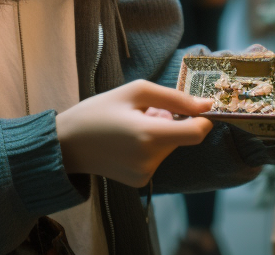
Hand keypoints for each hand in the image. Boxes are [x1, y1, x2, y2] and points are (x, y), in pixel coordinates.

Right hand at [56, 80, 213, 187]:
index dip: (204, 119)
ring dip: (161, 132)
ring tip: (133, 123)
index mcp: (149, 135)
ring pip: (169, 147)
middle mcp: (150, 160)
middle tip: (146, 110)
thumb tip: (206, 105)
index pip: (195, 133)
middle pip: (180, 137)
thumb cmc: (100, 110)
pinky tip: (129, 140)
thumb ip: (174, 98)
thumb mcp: (136, 91)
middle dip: (172, 120)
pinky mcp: (139, 182)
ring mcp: (145, 175)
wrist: (68, 143)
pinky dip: (151, 146)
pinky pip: (157, 158)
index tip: (200, 107)